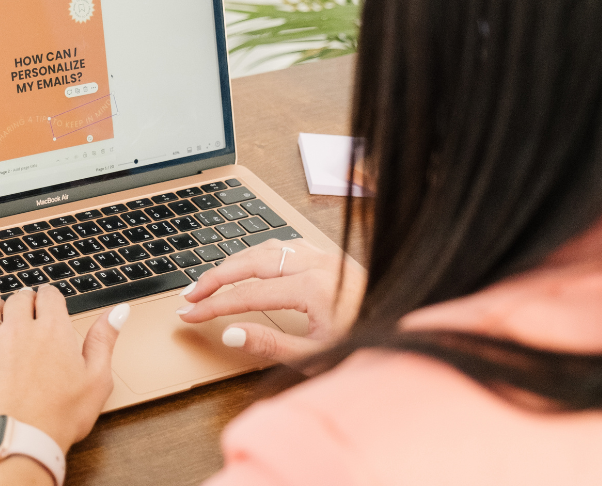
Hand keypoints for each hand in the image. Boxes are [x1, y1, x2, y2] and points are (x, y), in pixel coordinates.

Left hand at [0, 286, 129, 452]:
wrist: (20, 442)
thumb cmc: (60, 417)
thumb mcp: (97, 380)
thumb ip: (105, 340)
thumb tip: (118, 312)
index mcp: (52, 330)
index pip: (49, 295)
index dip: (50, 297)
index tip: (51, 302)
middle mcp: (18, 330)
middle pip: (18, 299)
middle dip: (24, 300)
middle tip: (27, 307)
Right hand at [177, 238, 364, 366]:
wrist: (412, 334)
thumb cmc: (370, 345)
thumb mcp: (316, 357)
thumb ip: (270, 345)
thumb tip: (230, 333)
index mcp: (313, 288)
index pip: (246, 294)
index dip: (212, 304)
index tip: (189, 313)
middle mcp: (319, 265)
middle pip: (251, 261)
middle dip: (215, 276)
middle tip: (190, 292)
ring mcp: (327, 258)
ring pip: (268, 247)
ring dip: (236, 260)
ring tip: (213, 277)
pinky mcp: (334, 259)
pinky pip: (288, 245)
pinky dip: (261, 253)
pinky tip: (254, 264)